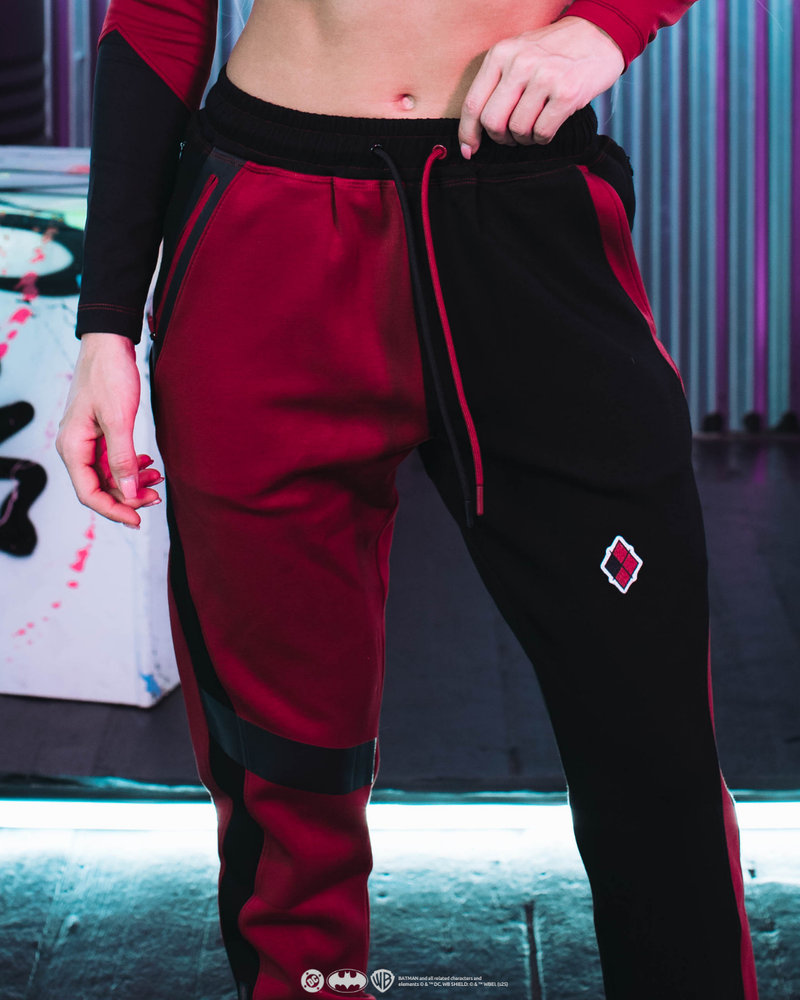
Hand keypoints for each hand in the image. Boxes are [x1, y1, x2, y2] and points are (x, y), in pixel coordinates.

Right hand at [56, 333, 162, 529]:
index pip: (89, 494)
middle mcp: (76, 447)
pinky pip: (115, 460)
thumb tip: (127, 492)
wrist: (110, 344)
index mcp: (73, 447)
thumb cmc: (110, 375)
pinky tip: (150, 465)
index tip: (139, 520)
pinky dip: (133, 466)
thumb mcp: (119, 419)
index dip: (114, 510)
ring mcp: (88, 441)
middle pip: (101, 488)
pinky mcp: (100, 433)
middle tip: (157, 497)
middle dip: (129, 496)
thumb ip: (122, 458)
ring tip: (158, 480)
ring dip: (133, 482)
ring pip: (110, 475)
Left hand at [458, 15, 624, 156]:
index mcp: (500, 54)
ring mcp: (544, 76)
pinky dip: (543, 138)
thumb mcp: (518, 54)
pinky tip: (549, 127)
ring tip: (534, 128)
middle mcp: (519, 63)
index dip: (468, 134)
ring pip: (517, 130)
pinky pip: (542, 132)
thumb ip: (496, 83)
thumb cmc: (554, 52)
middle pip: (492, 122)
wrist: (599, 34)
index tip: (470, 151)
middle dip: (500, 138)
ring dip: (525, 139)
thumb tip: (473, 132)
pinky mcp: (566, 92)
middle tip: (511, 137)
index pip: (473, 104)